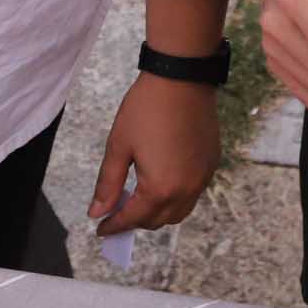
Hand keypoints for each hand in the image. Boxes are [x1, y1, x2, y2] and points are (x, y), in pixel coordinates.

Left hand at [89, 75, 220, 235]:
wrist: (182, 79)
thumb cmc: (145, 109)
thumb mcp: (119, 146)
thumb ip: (108, 184)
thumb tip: (97, 212)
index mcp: (160, 188)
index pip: (134, 218)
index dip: (114, 225)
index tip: (101, 229)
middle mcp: (186, 189)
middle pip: (159, 221)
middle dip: (136, 221)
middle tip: (117, 211)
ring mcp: (202, 178)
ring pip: (179, 212)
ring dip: (158, 212)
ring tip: (138, 199)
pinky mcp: (210, 164)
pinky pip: (193, 193)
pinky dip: (176, 197)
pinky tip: (161, 181)